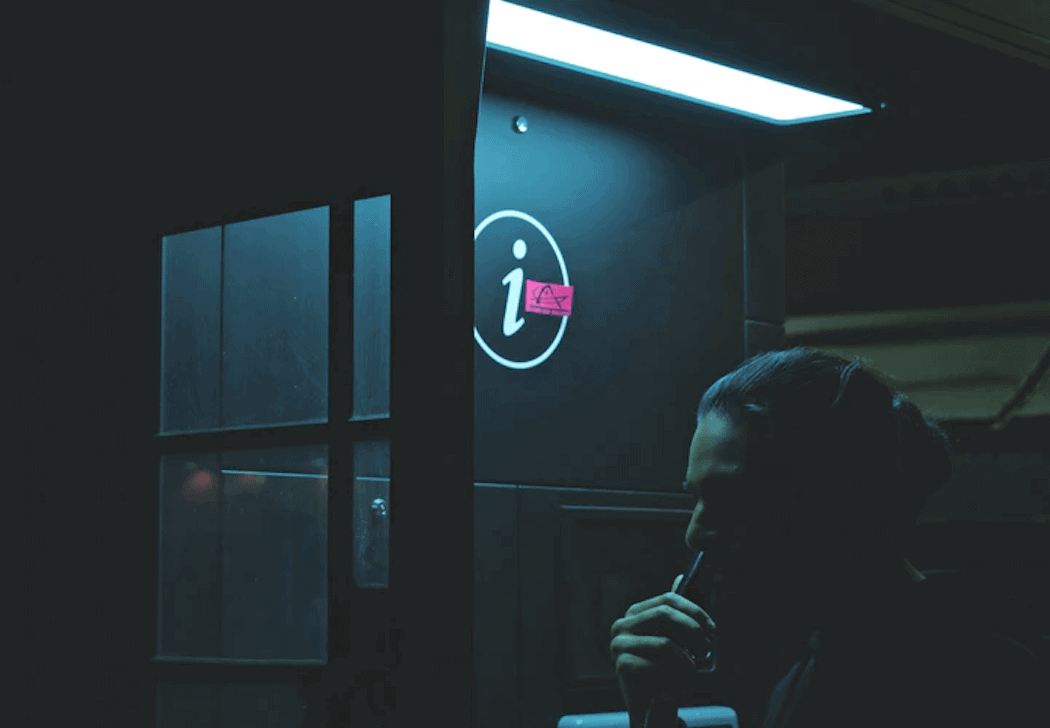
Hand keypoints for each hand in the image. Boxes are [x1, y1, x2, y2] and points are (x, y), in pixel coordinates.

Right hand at [609, 574, 716, 716]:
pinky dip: (673, 677)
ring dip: (686, 662)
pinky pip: (657, 666)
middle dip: (692, 632)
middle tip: (705, 651)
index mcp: (636, 613)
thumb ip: (676, 611)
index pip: (668, 599)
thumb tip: (682, 577)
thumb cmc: (665, 669)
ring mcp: (619, 644)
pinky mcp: (622, 665)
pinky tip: (674, 685)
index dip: (694, 612)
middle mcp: (623, 624)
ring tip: (690, 673)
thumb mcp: (674, 638)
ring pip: (665, 644)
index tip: (712, 630)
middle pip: (664, 614)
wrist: (652, 705)